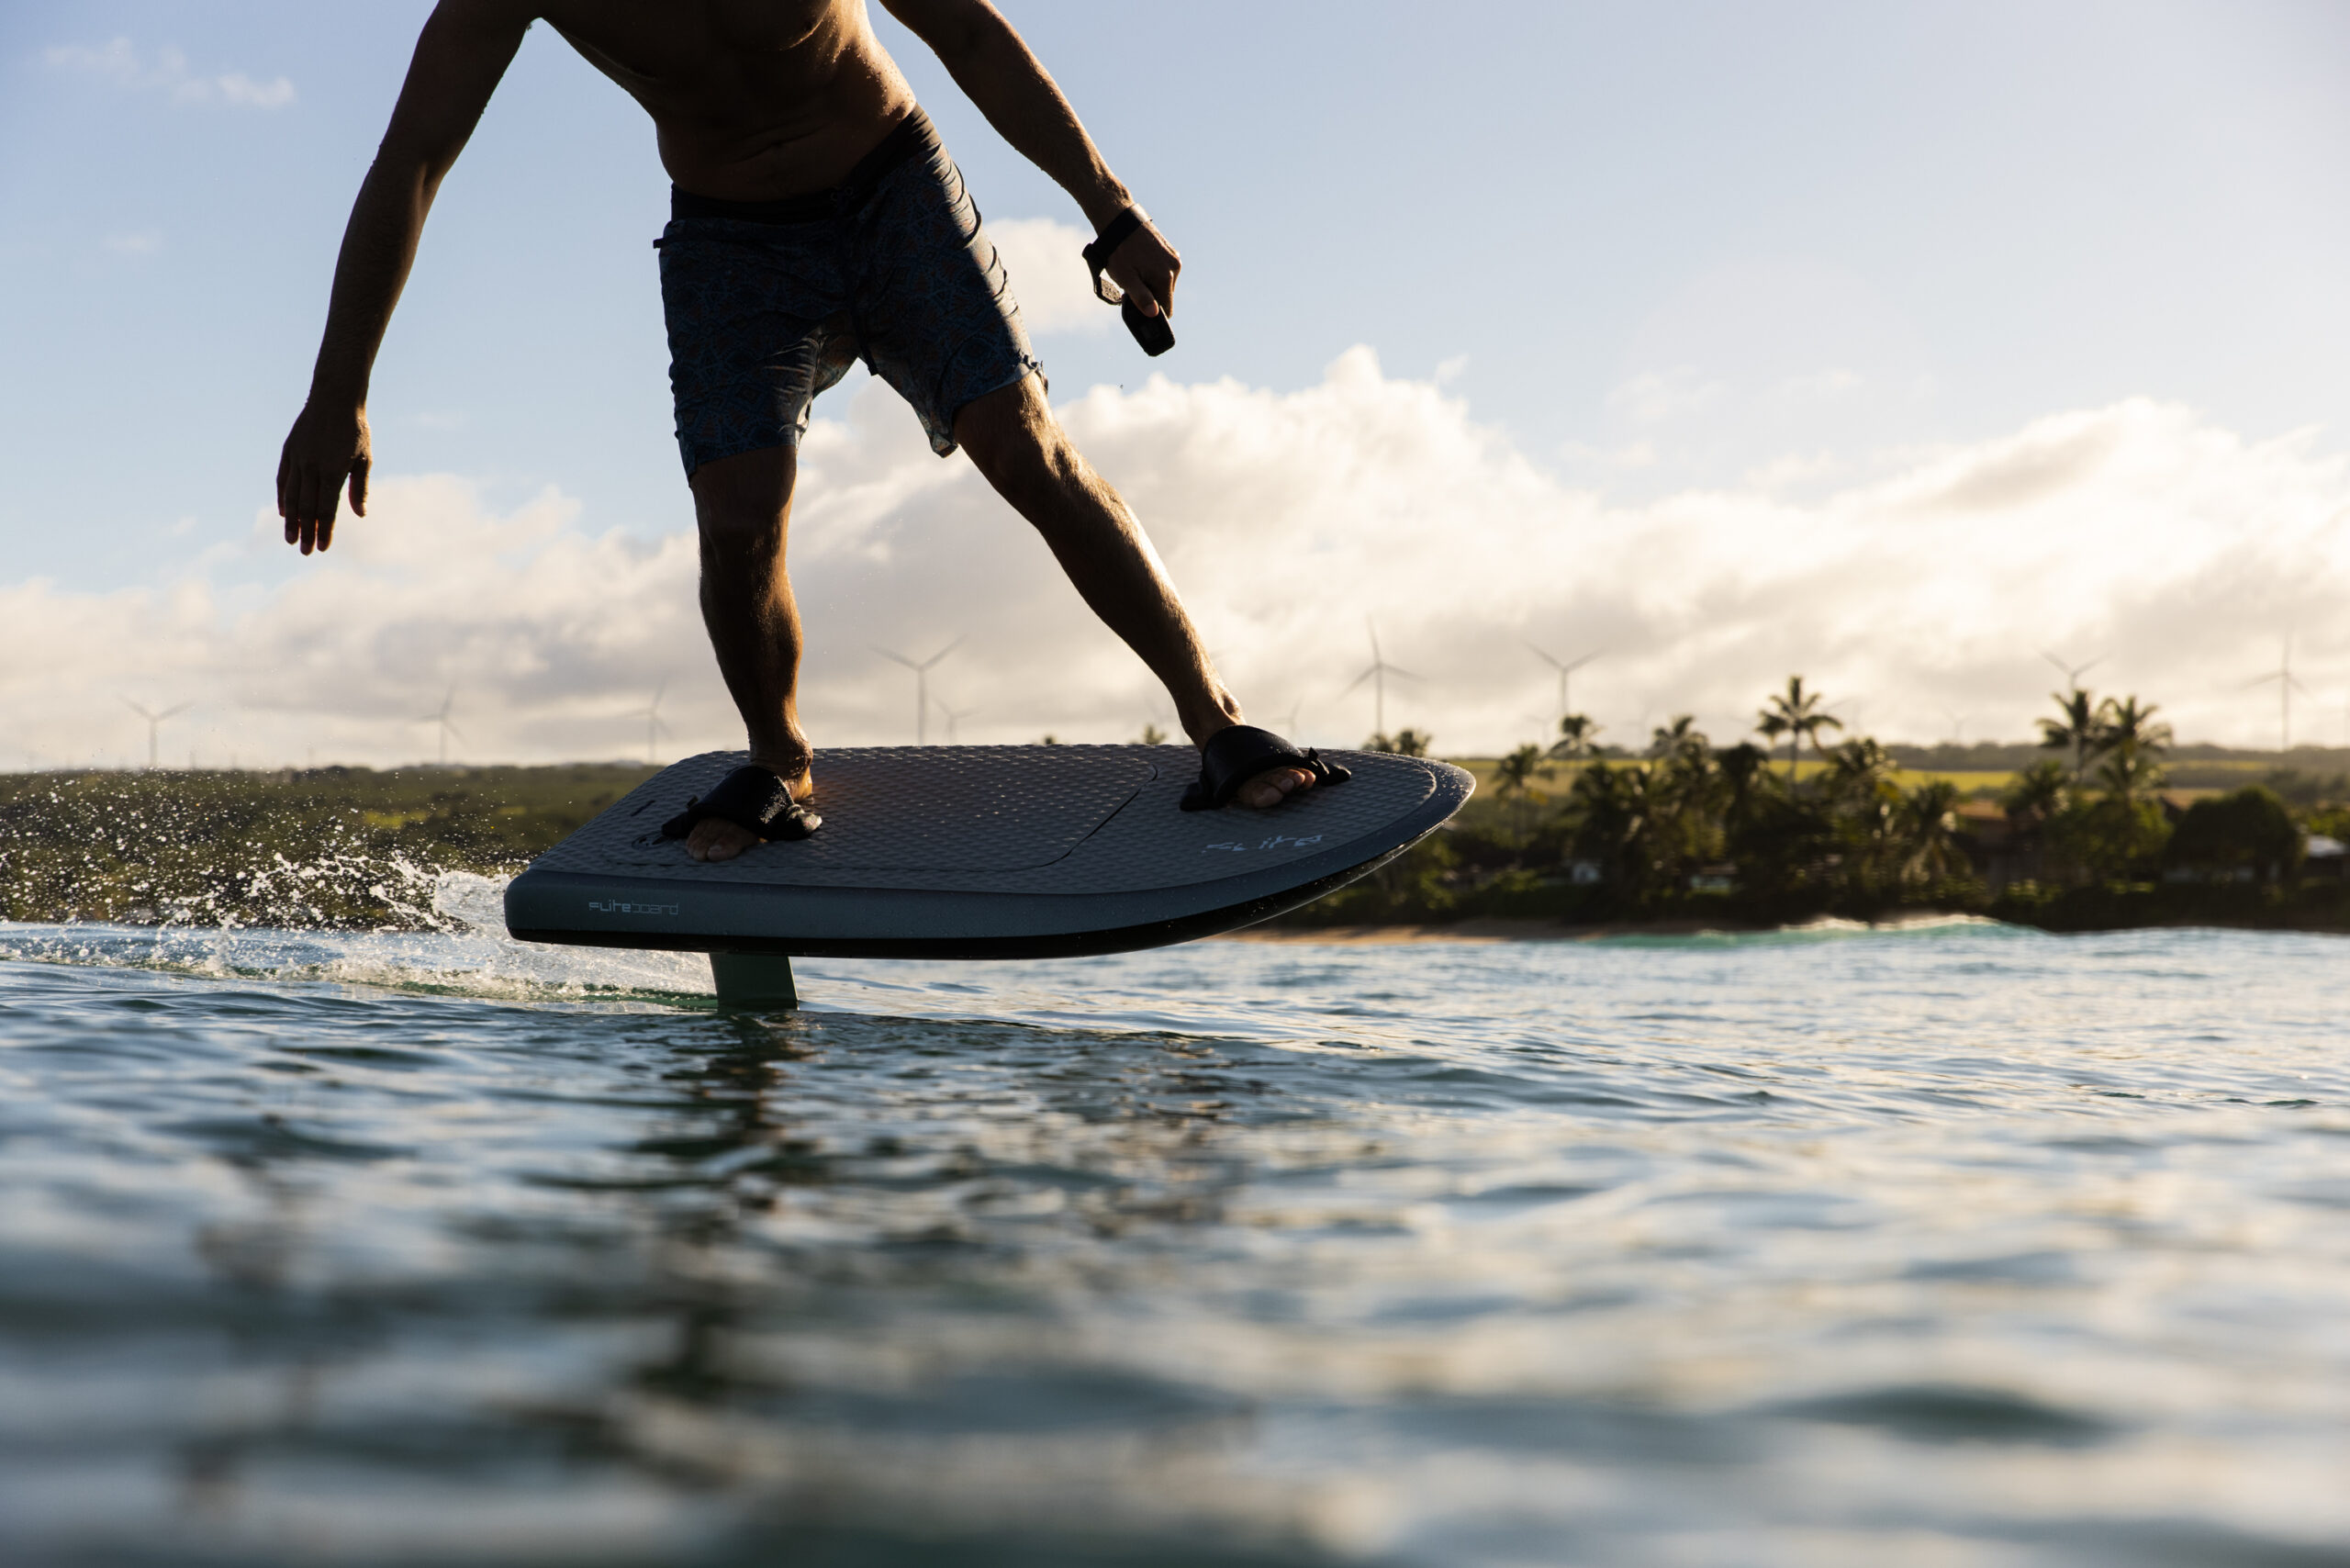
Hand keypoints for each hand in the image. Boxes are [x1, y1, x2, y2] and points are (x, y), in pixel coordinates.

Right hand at [277, 400, 370, 554]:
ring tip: (291, 539)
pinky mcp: (288, 451)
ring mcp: (297, 459)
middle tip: (305, 552)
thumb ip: (359, 488)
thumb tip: (360, 515)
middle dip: (306, 532)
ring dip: (291, 521)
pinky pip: (283, 479)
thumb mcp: (364, 458)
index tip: (323, 548)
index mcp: (333, 471)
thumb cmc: (355, 429)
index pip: (327, 509)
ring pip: (292, 497)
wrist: (334, 398)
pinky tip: (285, 513)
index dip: (324, 531)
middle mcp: (311, 467)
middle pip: (307, 508)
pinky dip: (283, 498)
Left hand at [1103, 213, 1179, 318]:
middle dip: (1149, 295)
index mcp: (1166, 277)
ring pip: (1164, 283)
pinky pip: (1163, 270)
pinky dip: (1152, 271)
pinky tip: (1139, 262)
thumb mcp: (1126, 278)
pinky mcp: (1170, 250)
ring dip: (1150, 283)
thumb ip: (1141, 297)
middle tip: (1130, 284)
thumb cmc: (1119, 251)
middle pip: (1165, 296)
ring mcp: (1173, 257)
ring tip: (1133, 270)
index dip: (1151, 312)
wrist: (1119, 220)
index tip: (1135, 302)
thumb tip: (1154, 314)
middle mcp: (1174, 267)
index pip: (1167, 310)